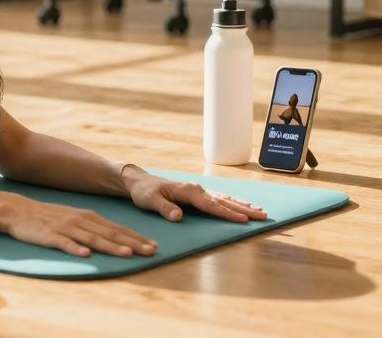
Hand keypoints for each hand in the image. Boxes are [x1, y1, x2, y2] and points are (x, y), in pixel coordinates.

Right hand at [2, 197, 157, 257]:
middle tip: (150, 251)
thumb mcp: (73, 217)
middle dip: (132, 242)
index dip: (136, 236)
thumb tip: (114, 237)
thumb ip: (91, 226)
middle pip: (109, 233)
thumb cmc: (48, 216)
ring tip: (126, 253)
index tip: (154, 245)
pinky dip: (75, 248)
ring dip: (110, 246)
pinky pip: (64, 243)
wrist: (18, 211)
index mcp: (87, 216)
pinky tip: (85, 255)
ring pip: (92, 238)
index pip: (117, 227)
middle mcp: (79, 220)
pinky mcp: (50, 235)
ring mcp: (65, 228)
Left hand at [121, 164, 266, 223]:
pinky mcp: (198, 194)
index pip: (211, 205)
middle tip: (263, 216)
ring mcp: (199, 191)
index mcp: (187, 191)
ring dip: (243, 205)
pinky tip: (244, 207)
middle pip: (224, 201)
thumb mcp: (149, 201)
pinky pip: (220, 199)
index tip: (243, 220)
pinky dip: (233, 203)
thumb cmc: (144, 192)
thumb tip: (178, 217)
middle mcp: (197, 189)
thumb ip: (164, 208)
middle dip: (244, 209)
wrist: (139, 182)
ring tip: (260, 211)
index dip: (227, 213)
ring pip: (225, 199)